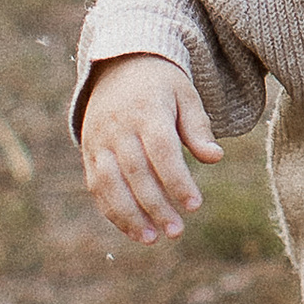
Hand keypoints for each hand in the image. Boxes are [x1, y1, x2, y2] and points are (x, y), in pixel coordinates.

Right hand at [80, 51, 221, 240]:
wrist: (118, 64)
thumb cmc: (161, 85)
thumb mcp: (185, 95)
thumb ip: (198, 128)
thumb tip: (215, 157)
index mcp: (147, 109)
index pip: (162, 150)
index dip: (177, 180)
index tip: (195, 206)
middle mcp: (119, 126)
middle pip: (136, 171)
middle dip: (156, 205)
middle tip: (177, 231)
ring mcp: (99, 140)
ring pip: (110, 183)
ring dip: (129, 215)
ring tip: (151, 239)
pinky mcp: (89, 151)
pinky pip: (97, 185)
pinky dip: (112, 210)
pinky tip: (133, 229)